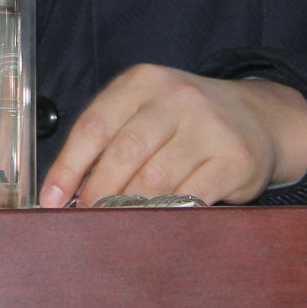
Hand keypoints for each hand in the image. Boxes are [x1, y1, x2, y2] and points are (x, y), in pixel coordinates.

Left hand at [38, 65, 306, 207]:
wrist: (255, 118)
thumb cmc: (184, 120)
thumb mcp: (145, 110)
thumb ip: (110, 138)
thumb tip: (68, 189)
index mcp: (143, 82)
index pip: (95, 125)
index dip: (68, 167)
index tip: (51, 200)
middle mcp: (176, 98)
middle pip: (123, 154)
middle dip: (97, 194)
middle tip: (85, 219)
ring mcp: (208, 127)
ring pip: (155, 180)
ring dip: (130, 209)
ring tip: (116, 225)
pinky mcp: (233, 159)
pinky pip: (190, 197)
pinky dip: (166, 215)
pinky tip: (155, 224)